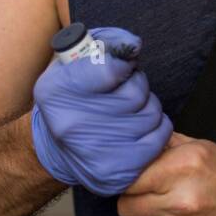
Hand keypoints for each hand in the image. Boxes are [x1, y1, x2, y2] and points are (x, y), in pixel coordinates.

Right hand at [30, 27, 172, 196]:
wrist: (55, 146)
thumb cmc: (73, 94)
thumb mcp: (76, 58)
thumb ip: (108, 42)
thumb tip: (134, 47)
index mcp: (57, 91)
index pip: (112, 69)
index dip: (123, 64)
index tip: (120, 68)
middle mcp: (72, 125)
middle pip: (136, 93)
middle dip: (137, 85)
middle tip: (123, 90)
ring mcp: (94, 153)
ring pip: (151, 113)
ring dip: (147, 106)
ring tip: (128, 109)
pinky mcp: (115, 173)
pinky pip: (159, 137)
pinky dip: (156, 127)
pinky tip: (136, 127)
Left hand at [117, 133, 215, 215]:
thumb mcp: (198, 147)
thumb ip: (164, 144)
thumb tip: (133, 141)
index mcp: (182, 166)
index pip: (129, 177)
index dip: (127, 176)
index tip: (132, 175)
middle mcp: (181, 198)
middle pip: (127, 205)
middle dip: (133, 197)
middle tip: (147, 192)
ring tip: (163, 205)